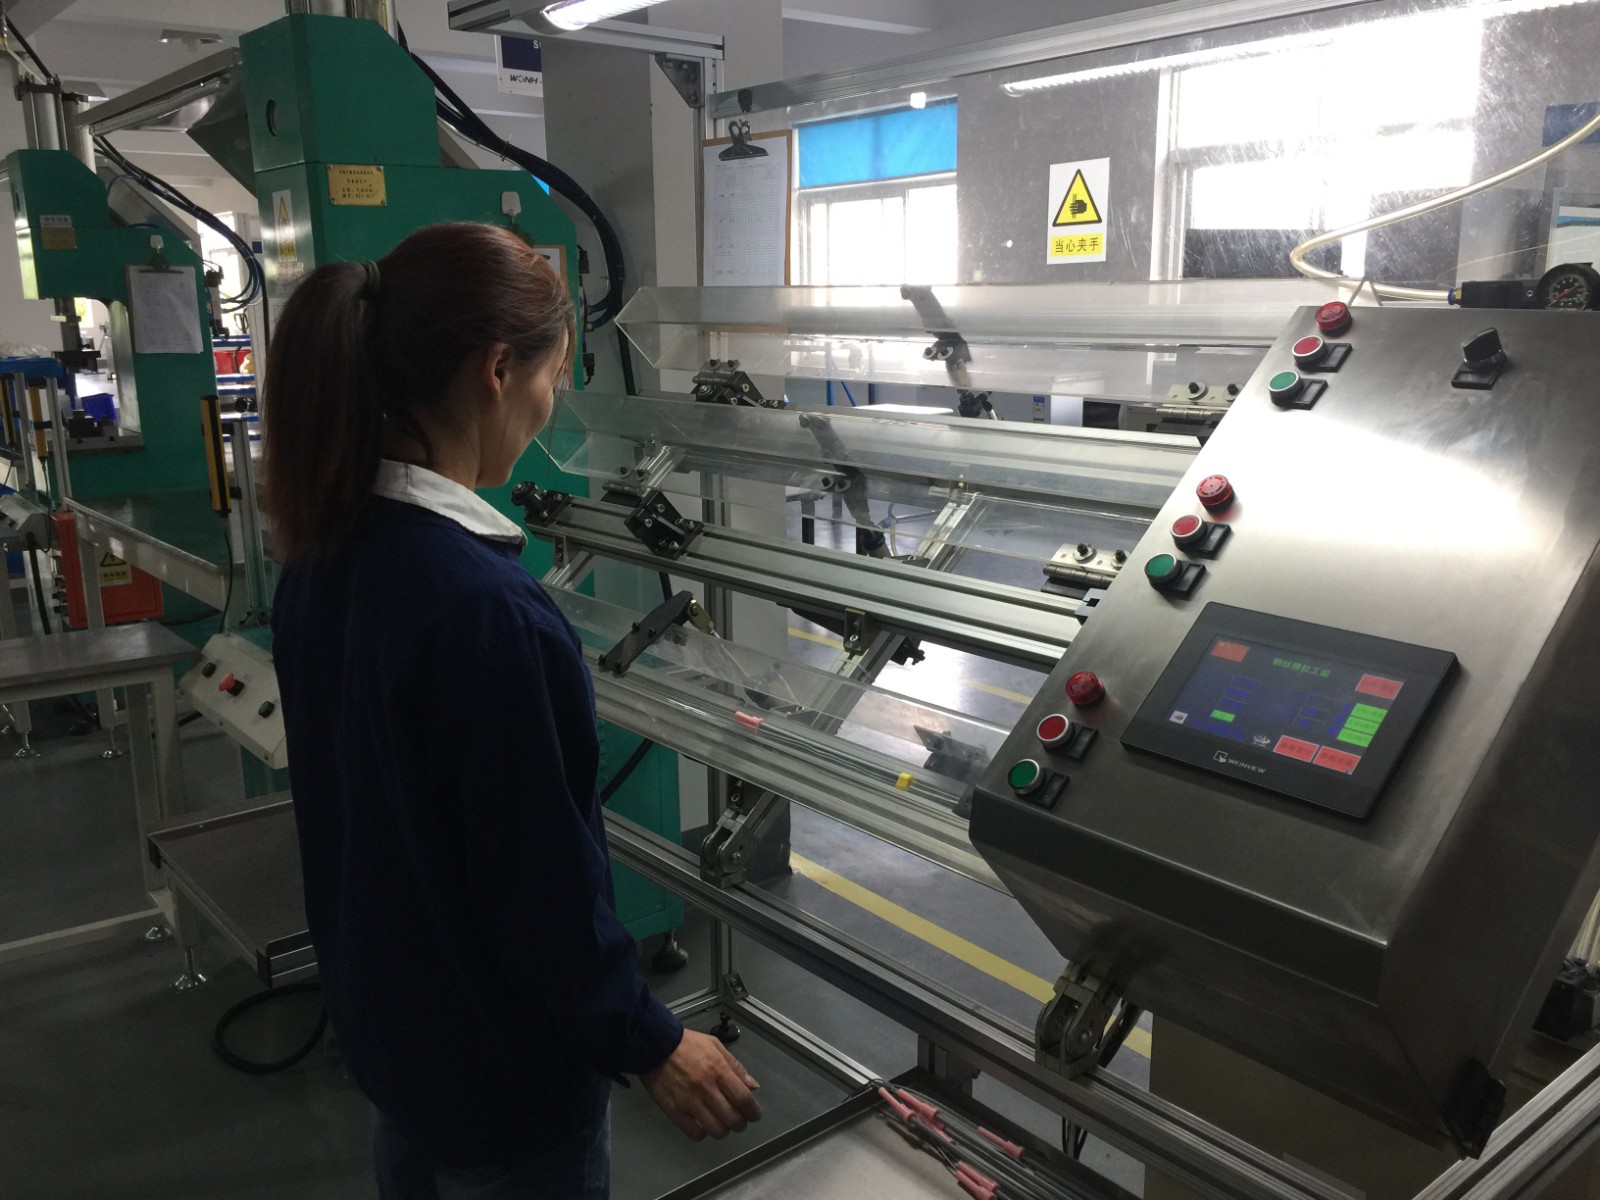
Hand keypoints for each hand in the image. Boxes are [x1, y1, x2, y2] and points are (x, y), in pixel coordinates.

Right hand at [641, 1030, 762, 1140]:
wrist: (654, 1045)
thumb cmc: (686, 1044)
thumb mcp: (715, 1046)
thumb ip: (735, 1067)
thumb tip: (752, 1086)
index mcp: (718, 1069)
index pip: (743, 1098)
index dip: (753, 1111)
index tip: (755, 1115)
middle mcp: (706, 1087)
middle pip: (732, 1119)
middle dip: (740, 1123)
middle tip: (738, 1120)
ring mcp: (689, 1101)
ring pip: (716, 1130)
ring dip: (723, 1130)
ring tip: (720, 1122)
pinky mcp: (673, 1111)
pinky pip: (695, 1133)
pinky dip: (703, 1133)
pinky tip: (702, 1123)